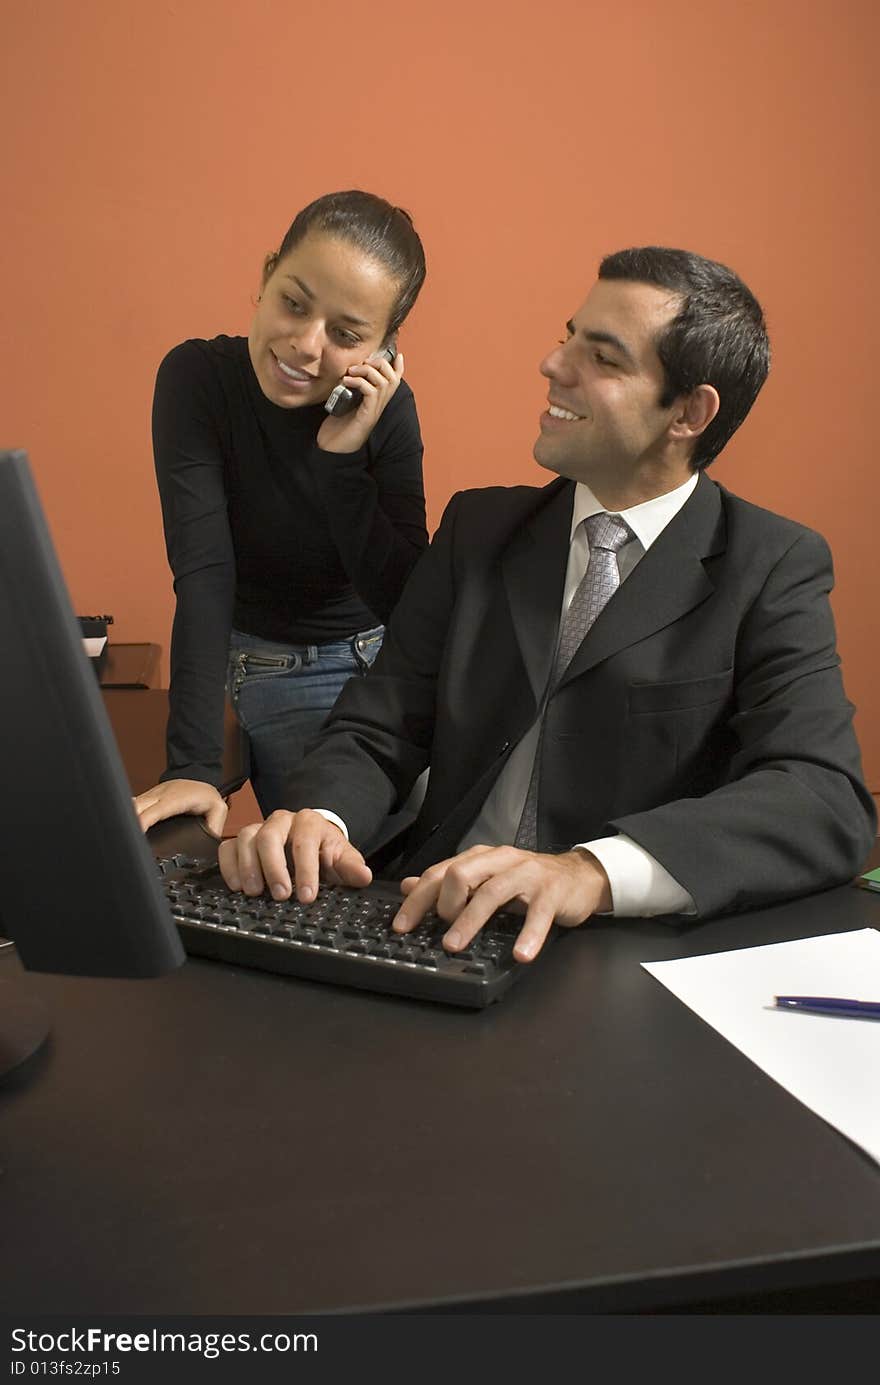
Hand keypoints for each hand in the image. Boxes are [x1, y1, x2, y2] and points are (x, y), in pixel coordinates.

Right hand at [133, 779, 227, 836]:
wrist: (199, 775)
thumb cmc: (205, 794)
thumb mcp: (217, 809)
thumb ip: (214, 827)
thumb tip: (210, 842)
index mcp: (175, 800)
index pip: (154, 811)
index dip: (143, 823)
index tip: (137, 835)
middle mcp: (160, 796)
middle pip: (136, 807)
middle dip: (129, 823)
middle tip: (127, 840)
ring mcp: (152, 795)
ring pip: (132, 805)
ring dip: (126, 818)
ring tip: (124, 836)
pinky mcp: (147, 797)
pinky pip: (133, 805)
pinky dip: (128, 814)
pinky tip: (125, 826)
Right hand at [217, 808, 372, 901]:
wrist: (313, 843)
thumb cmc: (326, 852)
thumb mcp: (343, 858)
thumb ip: (352, 867)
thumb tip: (364, 876)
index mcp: (310, 823)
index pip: (304, 842)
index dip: (305, 871)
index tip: (307, 896)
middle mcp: (282, 821)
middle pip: (269, 836)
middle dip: (274, 867)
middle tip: (280, 895)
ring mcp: (260, 828)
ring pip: (246, 838)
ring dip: (248, 867)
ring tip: (255, 892)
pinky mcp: (244, 840)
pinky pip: (228, 847)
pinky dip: (229, 865)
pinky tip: (237, 886)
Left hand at [316, 351, 403, 453]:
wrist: (333, 448)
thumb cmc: (337, 427)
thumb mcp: (345, 402)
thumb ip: (351, 388)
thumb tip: (346, 371)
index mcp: (377, 402)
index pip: (395, 381)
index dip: (399, 367)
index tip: (397, 354)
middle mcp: (380, 406)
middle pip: (392, 377)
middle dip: (379, 363)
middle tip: (361, 363)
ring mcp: (375, 411)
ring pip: (383, 382)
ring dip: (367, 371)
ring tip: (351, 372)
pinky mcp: (367, 415)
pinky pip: (371, 392)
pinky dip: (360, 382)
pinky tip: (347, 381)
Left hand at [393, 845, 611, 961]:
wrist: (578, 876)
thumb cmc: (528, 882)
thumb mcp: (486, 879)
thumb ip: (448, 882)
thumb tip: (408, 885)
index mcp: (480, 858)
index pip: (440, 873)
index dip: (417, 900)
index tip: (400, 926)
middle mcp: (500, 861)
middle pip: (461, 874)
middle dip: (443, 906)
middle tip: (438, 936)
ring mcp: (527, 874)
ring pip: (493, 892)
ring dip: (471, 921)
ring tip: (455, 946)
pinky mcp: (551, 892)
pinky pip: (537, 913)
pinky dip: (528, 935)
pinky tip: (519, 954)